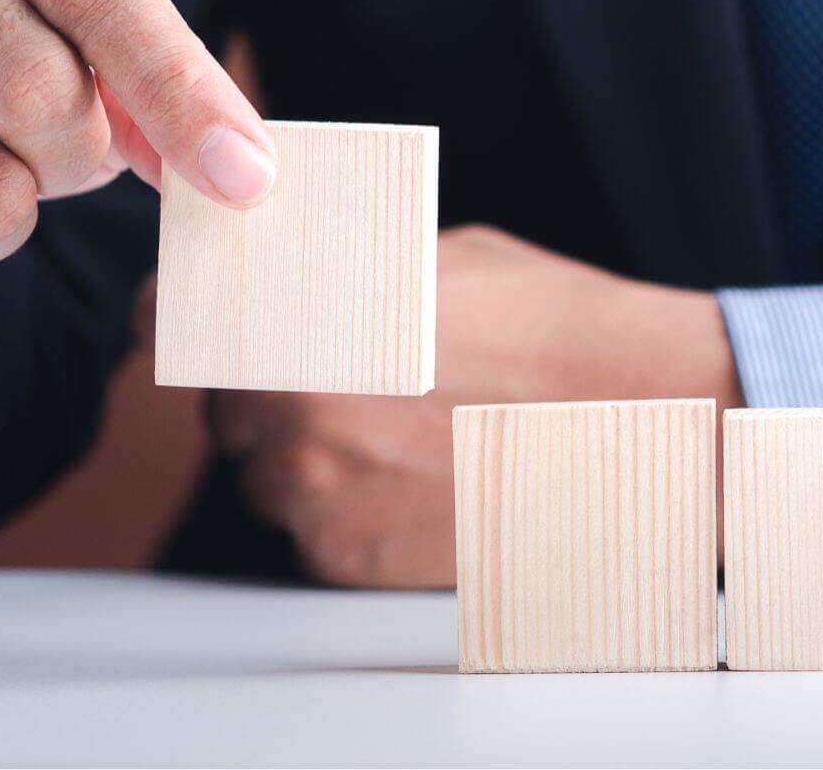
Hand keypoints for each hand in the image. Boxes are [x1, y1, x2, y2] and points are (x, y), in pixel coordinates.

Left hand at [207, 224, 742, 587]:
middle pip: (226, 411)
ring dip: (312, 458)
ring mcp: (321, 496)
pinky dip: (354, 510)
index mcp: (301, 324)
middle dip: (271, 394)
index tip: (198, 319)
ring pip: (271, 479)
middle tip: (350, 380)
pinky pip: (319, 533)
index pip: (175, 321)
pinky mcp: (356, 561)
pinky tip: (426, 476)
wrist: (647, 412)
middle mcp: (292, 415)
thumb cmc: (557, 326)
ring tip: (406, 431)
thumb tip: (298, 273)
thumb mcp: (437, 260)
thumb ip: (344, 275)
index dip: (182, 317)